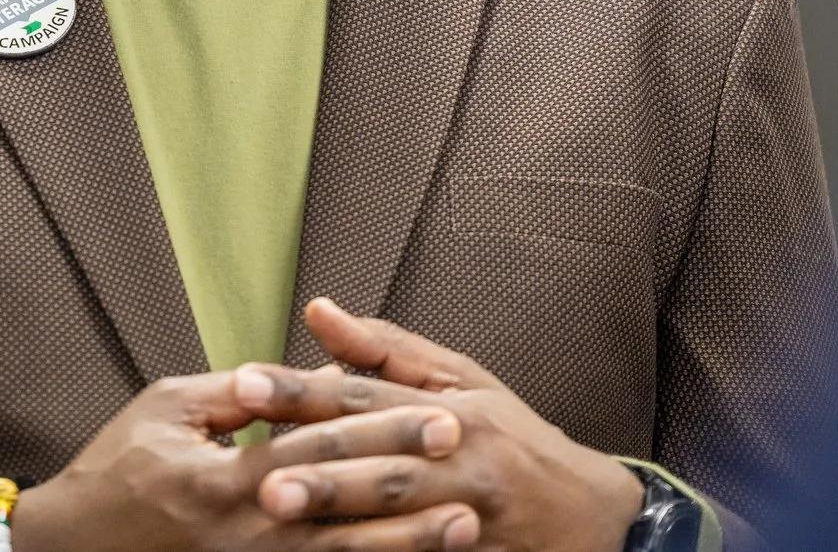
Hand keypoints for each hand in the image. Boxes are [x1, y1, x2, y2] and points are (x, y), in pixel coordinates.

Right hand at [12, 366, 478, 551]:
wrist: (71, 547)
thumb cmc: (116, 469)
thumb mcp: (168, 407)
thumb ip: (242, 392)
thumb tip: (308, 377)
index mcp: (224, 478)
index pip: (322, 446)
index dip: (386, 430)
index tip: (441, 414)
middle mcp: (244, 532)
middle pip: (345, 505)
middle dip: (414, 482)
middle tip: (472, 461)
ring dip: (409, 542)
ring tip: (466, 526)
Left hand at [235, 299, 646, 551]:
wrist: (592, 517)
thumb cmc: (514, 440)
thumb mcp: (461, 381)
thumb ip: (384, 349)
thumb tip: (318, 310)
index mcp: (450, 406)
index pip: (363, 392)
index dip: (302, 390)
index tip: (245, 384)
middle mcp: (459, 455)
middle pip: (378, 455)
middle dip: (316, 462)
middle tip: (256, 468)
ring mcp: (468, 512)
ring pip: (397, 510)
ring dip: (338, 510)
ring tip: (278, 510)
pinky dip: (379, 550)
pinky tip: (330, 551)